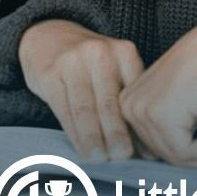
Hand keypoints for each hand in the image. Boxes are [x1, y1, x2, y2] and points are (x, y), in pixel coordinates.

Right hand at [18, 20, 144, 162]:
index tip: (146, 149)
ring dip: (93, 136)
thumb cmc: (91, 64)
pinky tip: (81, 149)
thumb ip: (127, 99)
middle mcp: (99, 53)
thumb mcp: (114, 69)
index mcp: (124, 52)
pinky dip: (74, 133)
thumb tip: (146, 147)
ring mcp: (72, 62)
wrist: (50, 38)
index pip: (132, 94)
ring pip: (85, 107)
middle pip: (109, 100)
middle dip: (117, 131)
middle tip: (123, 155)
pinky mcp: (50, 73)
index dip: (139, 124)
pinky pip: (64, 109)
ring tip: (100, 157)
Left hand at [119, 13, 196, 169]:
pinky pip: (185, 152)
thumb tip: (181, 161)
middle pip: (161, 153)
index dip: (185, 157)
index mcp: (129, 102)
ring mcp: (142, 110)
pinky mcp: (161, 115)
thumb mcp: (183, 106)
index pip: (150, 146)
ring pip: (174, 156)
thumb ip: (173, 131)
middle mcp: (129, 106)